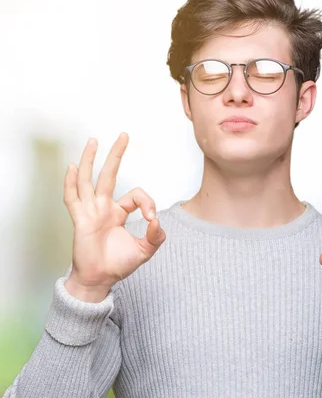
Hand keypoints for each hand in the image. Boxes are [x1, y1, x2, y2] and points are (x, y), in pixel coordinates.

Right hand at [63, 133, 165, 301]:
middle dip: (116, 154)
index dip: (147, 202)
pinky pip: (73, 198)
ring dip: (90, 160)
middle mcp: (103, 207)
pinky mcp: (80, 220)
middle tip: (124, 135)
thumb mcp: (145, 250)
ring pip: (88, 180)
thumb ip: (156, 236)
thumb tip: (157, 221)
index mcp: (118, 212)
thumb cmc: (119, 264)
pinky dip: (71, 183)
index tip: (152, 219)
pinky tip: (72, 167)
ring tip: (93, 140)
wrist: (101, 279)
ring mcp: (90, 211)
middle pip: (109, 175)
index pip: (136, 195)